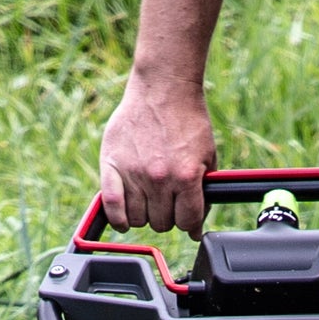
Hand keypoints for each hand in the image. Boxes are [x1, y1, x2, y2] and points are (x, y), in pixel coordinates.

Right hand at [99, 74, 216, 234]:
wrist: (164, 88)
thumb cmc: (188, 121)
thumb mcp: (207, 157)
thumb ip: (203, 196)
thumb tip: (195, 231)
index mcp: (186, 177)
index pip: (187, 223)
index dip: (189, 222)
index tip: (185, 214)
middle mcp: (160, 178)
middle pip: (162, 224)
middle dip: (167, 215)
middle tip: (167, 199)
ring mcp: (134, 172)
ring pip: (138, 219)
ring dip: (144, 214)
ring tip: (148, 199)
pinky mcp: (112, 163)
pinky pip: (111, 206)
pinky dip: (118, 218)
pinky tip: (124, 219)